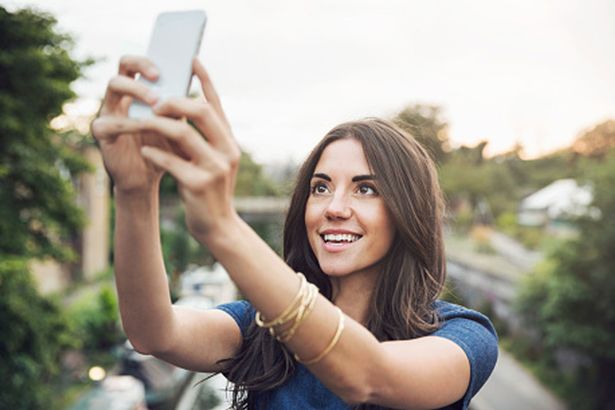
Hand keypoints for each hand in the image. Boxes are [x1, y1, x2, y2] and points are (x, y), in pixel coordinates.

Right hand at [91, 55, 175, 192]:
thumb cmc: (163, 149)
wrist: (147, 179)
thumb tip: (201, 86)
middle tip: (158, 75)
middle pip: (124, 65)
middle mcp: (120, 97)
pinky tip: (146, 124)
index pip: (140, 63)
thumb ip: (181, 107)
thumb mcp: (176, 125)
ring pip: (114, 84)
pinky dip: (131, 122)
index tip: (171, 64)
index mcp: (138, 92)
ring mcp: (108, 111)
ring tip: (156, 101)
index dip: (154, 59)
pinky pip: (112, 120)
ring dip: (137, 89)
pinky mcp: (101, 131)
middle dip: (141, 65)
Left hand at [100, 59, 240, 238]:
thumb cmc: (209, 192)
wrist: (219, 228)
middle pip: (201, 112)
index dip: (205, 80)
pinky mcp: (198, 185)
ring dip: (158, 124)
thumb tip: (177, 112)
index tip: (192, 59)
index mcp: (229, 142)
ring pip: (183, 133)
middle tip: (155, 100)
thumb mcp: (212, 162)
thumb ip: (201, 139)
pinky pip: (171, 161)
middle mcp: (227, 151)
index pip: (217, 104)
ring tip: (144, 122)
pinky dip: (155, 153)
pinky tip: (145, 150)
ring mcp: (214, 168)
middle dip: (175, 101)